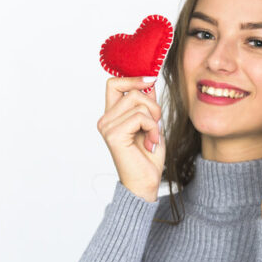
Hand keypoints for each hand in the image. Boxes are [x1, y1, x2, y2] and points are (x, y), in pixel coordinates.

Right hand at [97, 76, 164, 201]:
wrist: (145, 182)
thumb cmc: (148, 157)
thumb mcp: (152, 124)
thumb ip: (147, 105)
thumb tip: (149, 82)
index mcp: (112, 116)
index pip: (114, 83)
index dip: (133, 79)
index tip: (151, 80)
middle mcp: (106, 119)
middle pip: (133, 92)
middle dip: (154, 106)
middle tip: (156, 126)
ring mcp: (107, 126)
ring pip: (139, 103)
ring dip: (154, 120)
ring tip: (152, 138)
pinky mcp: (113, 134)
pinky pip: (141, 116)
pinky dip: (152, 128)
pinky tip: (151, 143)